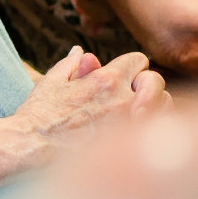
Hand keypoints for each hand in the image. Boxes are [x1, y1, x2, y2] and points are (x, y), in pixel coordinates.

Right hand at [8, 47, 162, 146]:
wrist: (33, 146)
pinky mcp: (132, 146)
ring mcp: (130, 124)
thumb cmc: (39, 115)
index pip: (138, 60)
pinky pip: (157, 130)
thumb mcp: (52, 82)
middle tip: (134, 96)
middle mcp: (123, 99)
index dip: (132, 67)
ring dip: (154, 105)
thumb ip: (71, 64)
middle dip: (147, 85)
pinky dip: (153, 127)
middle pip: (156, 81)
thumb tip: (80, 52)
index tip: (124, 78)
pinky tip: (139, 132)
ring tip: (139, 113)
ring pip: (164, 105)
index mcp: (106, 78)